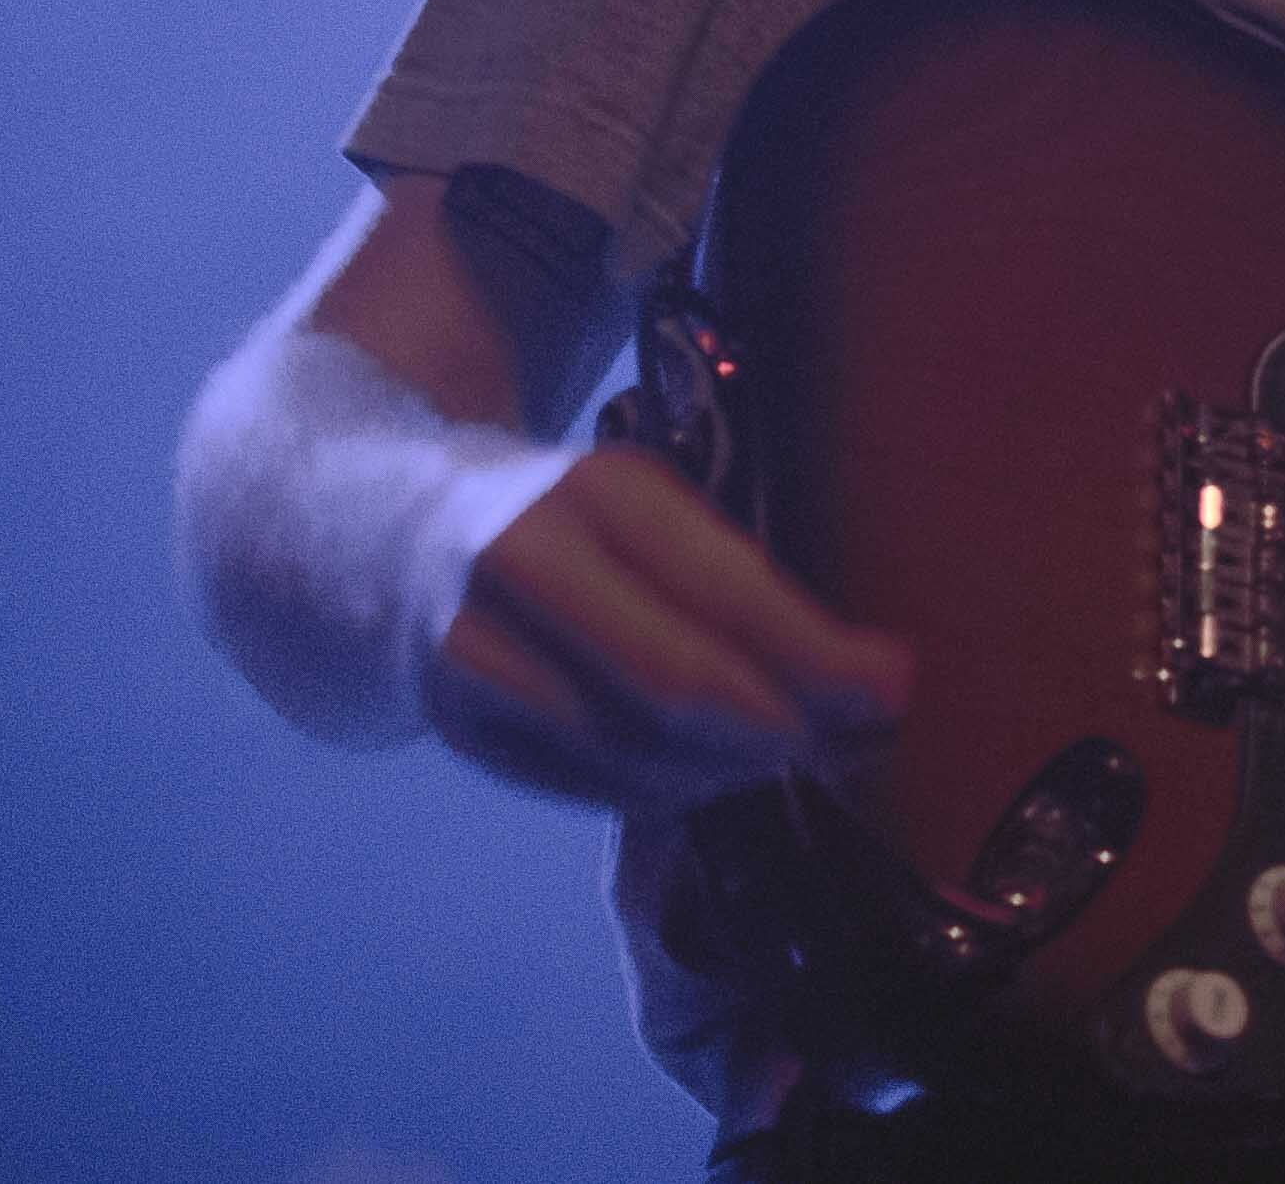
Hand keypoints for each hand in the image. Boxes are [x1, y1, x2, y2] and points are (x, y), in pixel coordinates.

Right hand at [426, 443, 914, 811]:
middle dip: (780, 730)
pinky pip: (586, 785)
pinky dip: (662, 791)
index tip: (896, 692)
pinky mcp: (454, 723)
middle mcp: (526, 564)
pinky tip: (705, 775)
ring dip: (728, 771)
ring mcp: (476, 649)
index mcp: (599, 493)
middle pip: (677, 686)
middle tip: (849, 747)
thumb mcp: (650, 511)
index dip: (819, 660)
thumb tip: (876, 684)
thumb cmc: (570, 521)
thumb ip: (743, 584)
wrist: (388, 530)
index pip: (726, 594)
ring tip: (787, 758)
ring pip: (632, 750)